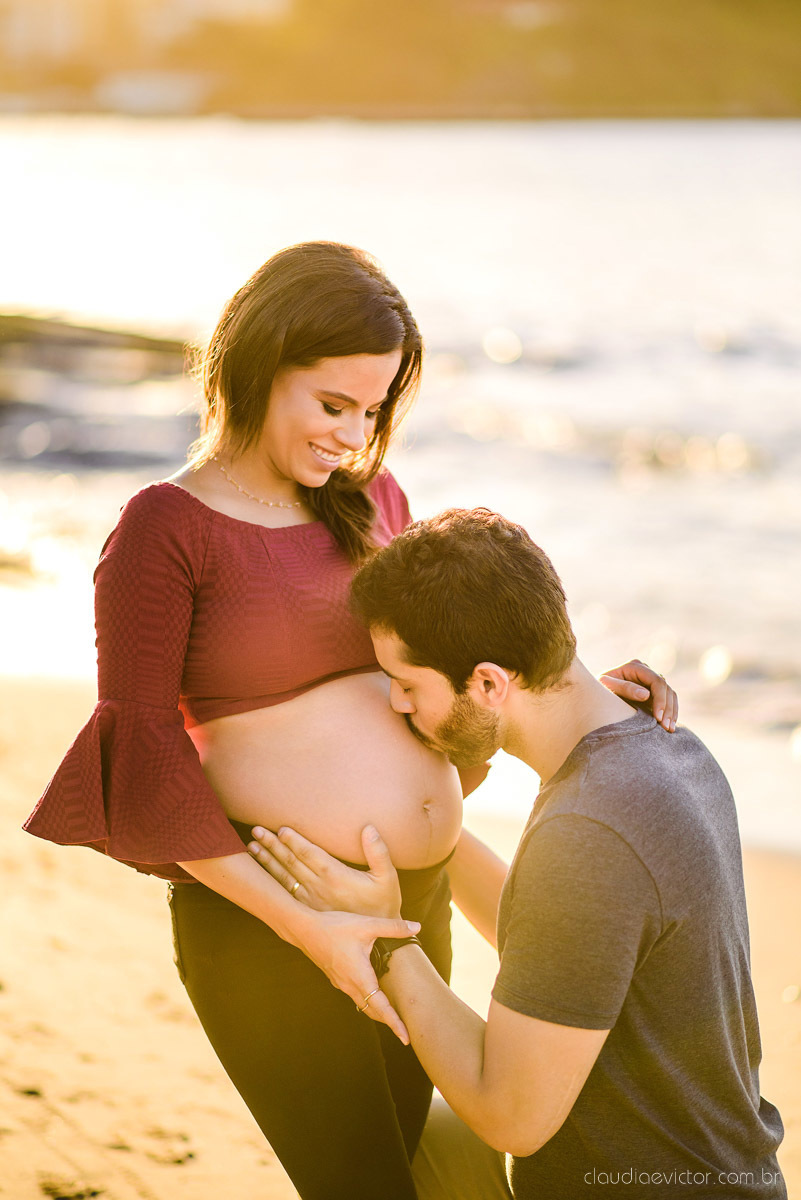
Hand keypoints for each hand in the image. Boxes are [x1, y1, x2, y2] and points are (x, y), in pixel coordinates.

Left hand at [248, 824, 401, 918]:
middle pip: (291, 864)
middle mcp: (319, 889)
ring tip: (253, 846)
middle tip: (257, 830)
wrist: (377, 941)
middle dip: (273, 845)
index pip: (310, 855)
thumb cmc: (384, 904)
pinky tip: (262, 871)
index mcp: (336, 878)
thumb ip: (378, 852)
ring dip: (268, 861)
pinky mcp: (308, 910)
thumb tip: (369, 829)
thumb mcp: (388, 878)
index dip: (294, 841)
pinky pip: (286, 892)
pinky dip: (272, 879)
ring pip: (284, 878)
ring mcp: (311, 901)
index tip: (281, 829)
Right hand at [297, 906, 419, 1044]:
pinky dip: (367, 999)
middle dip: (389, 1021)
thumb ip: (393, 927)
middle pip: (373, 1010)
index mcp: (360, 977)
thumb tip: (416, 927)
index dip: (395, 1023)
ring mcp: (341, 983)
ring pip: (362, 1003)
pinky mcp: (336, 977)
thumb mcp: (367, 925)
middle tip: (405, 1031)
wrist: (304, 929)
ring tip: (392, 1014)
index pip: (381, 1007)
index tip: (405, 1038)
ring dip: (377, 1010)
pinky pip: (354, 994)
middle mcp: (350, 985)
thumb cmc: (334, 928)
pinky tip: (372, 990)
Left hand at [600, 659, 677, 731]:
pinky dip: (670, 713)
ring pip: (670, 695)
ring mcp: (650, 681)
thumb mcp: (606, 687)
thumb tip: (646, 694)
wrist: (593, 695)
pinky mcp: (652, 692)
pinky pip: (668, 701)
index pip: (656, 681)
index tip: (658, 717)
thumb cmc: (597, 689)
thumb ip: (625, 688)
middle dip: (668, 709)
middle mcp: (645, 671)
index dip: (660, 699)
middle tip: (666, 727)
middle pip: (666, 688)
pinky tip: (669, 725)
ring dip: (672, 712)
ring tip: (669, 729)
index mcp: (635, 666)